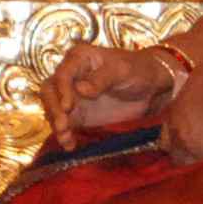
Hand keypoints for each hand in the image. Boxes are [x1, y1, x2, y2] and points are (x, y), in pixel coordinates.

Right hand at [41, 39, 184, 150]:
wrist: (151, 87)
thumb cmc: (138, 70)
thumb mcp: (122, 71)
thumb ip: (101, 79)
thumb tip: (80, 90)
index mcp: (79, 59)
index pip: (62, 74)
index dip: (62, 90)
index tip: (69, 107)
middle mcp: (71, 76)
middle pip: (50, 91)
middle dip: (54, 109)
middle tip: (63, 125)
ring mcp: (73, 96)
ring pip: (54, 109)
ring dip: (57, 124)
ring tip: (66, 138)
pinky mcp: (79, 114)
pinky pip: (65, 124)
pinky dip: (65, 134)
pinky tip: (70, 144)